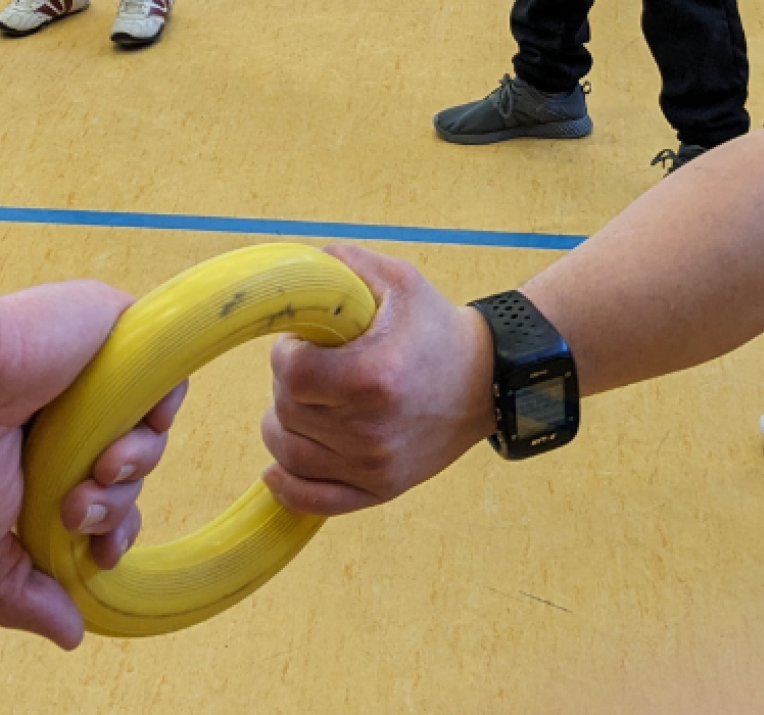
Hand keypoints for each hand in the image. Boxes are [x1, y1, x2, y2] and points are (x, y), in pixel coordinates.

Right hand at [0, 279, 171, 648]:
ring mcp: (95, 375)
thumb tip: (72, 636)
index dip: (114, 534)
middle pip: (130, 476)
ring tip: (98, 468)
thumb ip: (20, 595)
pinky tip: (129, 427)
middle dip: (116, 508)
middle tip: (77, 507)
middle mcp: (71, 416)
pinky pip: (170, 379)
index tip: (100, 555)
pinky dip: (162, 410)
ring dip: (136, 469)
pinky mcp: (119, 335)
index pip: (104, 502)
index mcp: (41, 457)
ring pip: (151, 437)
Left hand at [259, 244, 494, 515]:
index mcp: (373, 376)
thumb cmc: (433, 327)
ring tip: (310, 401)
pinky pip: (315, 500)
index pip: (292, 374)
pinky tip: (277, 469)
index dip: (287, 353)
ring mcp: (375, 465)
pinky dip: (289, 487)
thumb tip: (287, 272)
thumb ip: (338, 264)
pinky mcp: (380, 489)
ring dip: (285, 424)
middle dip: (290, 383)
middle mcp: (372, 430)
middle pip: (288, 411)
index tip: (303, 342)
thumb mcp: (394, 279)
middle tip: (315, 366)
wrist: (485, 380)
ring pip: (290, 453)